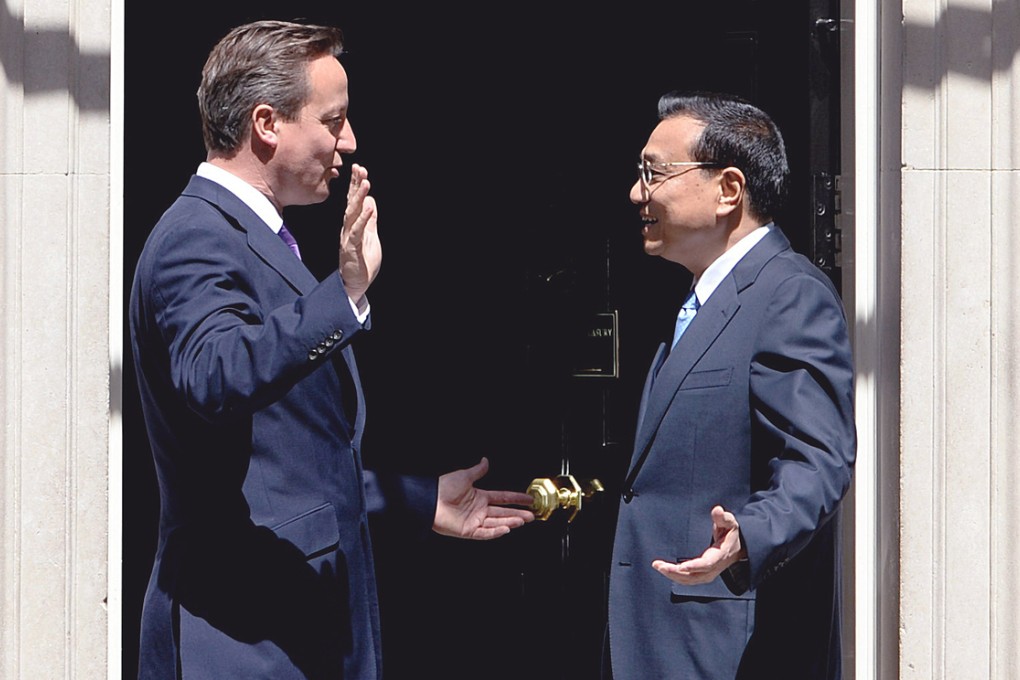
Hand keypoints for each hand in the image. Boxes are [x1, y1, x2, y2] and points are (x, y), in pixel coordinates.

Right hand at [339, 164, 380, 303]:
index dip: (356, 185)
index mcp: (352, 224)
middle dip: (356, 185)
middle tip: (360, 169)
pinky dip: (363, 219)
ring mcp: (348, 237)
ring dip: (359, 197)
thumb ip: (369, 219)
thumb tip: (370, 201)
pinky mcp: (351, 248)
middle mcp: (348, 228)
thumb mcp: (370, 236)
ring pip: (352, 214)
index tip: (359, 169)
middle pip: (351, 203)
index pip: (353, 201)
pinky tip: (368, 207)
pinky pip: (357, 231)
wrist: (354, 285)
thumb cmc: (362, 262)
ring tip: (366, 183)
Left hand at [433, 457, 534, 539]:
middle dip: (518, 514)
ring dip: (511, 522)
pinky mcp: (468, 530)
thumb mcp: (464, 476)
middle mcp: (479, 510)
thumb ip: (478, 470)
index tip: (528, 499)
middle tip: (532, 515)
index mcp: (479, 497)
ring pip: (497, 523)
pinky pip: (485, 533)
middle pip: (503, 513)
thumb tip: (486, 461)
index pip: (503, 498)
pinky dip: (496, 532)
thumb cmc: (443, 487)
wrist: (429, 500)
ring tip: (523, 521)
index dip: (516, 499)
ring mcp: (474, 521)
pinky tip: (506, 529)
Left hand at [651, 505, 745, 584]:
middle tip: (659, 566)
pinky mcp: (702, 575)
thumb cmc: (730, 533)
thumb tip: (717, 510)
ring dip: (672, 575)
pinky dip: (675, 576)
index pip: (706, 564)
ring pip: (689, 580)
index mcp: (719, 556)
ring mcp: (707, 574)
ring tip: (657, 566)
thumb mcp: (730, 523)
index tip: (681, 566)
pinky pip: (687, 580)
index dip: (694, 566)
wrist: (737, 548)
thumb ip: (723, 518)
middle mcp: (713, 568)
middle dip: (676, 572)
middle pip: (694, 576)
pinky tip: (664, 570)